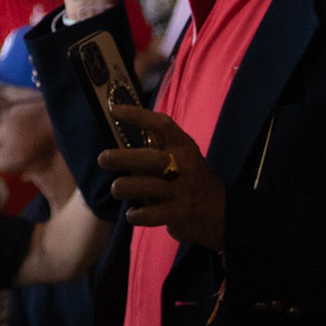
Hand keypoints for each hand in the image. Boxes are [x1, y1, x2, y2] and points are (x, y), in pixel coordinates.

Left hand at [99, 103, 225, 251]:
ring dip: (123, 188)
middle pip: (149, 159)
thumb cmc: (190, 179)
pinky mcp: (179, 214)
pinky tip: (133, 213)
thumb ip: (155, 148)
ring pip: (144, 186)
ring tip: (118, 189)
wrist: (222, 213)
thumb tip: (117, 140)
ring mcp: (182, 191)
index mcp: (183, 147)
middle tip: (103, 159)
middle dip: (121, 158)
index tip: (115, 110)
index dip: (138, 115)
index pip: (162, 125)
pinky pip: (149, 214)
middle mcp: (184, 166)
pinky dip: (135, 214)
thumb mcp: (180, 157)